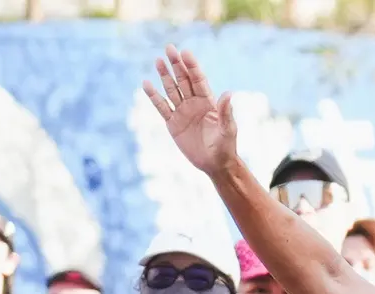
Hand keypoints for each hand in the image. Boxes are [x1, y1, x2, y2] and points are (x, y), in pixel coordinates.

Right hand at [142, 45, 237, 176]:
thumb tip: (228, 93)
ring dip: (165, 76)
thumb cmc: (226, 147)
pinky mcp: (173, 123)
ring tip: (158, 60)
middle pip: (183, 80)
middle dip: (176, 65)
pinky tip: (146, 84)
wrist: (215, 164)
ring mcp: (182, 112)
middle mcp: (194, 104)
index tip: (185, 52)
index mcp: (209, 102)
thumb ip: (226, 112)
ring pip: (171, 90)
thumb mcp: (228, 129)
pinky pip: (161, 107)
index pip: (198, 80)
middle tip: (169, 48)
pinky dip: (154, 97)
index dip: (192, 67)